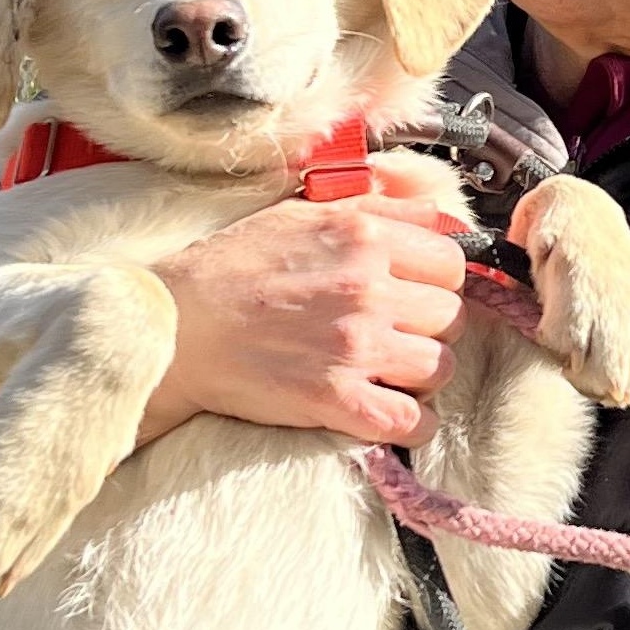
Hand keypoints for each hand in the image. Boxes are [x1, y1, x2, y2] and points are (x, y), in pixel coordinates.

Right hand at [136, 166, 470, 447]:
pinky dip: (410, 424)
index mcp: (361, 236)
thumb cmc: (232, 268)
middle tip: (397, 334)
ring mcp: (354, 347)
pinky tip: (387, 411)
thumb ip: (374, 205)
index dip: (438, 280)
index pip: (453, 260)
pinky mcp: (336, 400)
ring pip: (441, 369)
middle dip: (431, 328)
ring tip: (389, 372)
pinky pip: (411, 422)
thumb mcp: (303, 211)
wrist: (176, 325)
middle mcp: (367, 288)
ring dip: (422, 376)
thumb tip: (436, 208)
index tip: (416, 292)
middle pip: (452, 316)